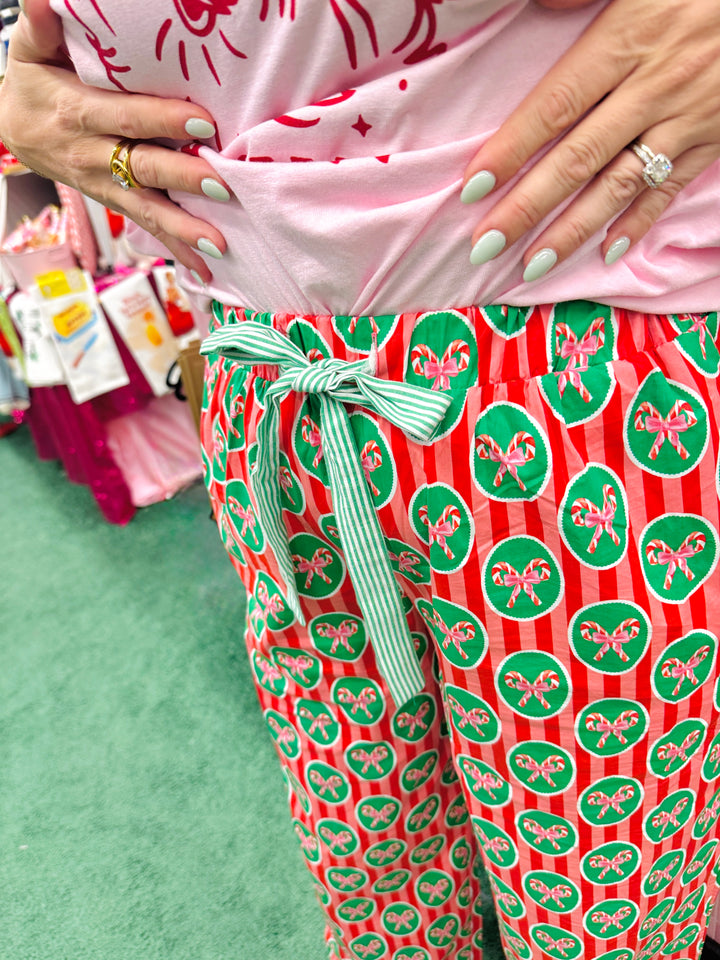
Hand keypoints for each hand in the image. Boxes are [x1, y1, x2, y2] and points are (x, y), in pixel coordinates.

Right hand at [0, 0, 228, 280]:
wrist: (11, 130)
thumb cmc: (33, 84)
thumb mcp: (30, 52)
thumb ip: (41, 28)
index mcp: (77, 115)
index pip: (126, 118)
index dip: (163, 121)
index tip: (202, 124)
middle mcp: (93, 157)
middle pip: (143, 170)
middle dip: (183, 180)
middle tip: (223, 187)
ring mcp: (104, 187)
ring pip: (147, 210)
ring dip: (184, 229)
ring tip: (219, 244)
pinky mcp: (115, 203)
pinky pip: (148, 228)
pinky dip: (177, 250)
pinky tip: (207, 268)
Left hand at [462, 0, 719, 279]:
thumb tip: (535, 5)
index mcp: (628, 39)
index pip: (556, 106)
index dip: (511, 149)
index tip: (473, 188)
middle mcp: (653, 87)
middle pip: (577, 158)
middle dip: (527, 207)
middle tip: (485, 245)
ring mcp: (686, 118)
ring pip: (619, 185)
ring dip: (572, 231)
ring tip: (532, 266)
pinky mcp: (715, 137)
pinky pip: (671, 189)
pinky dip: (638, 223)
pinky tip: (606, 251)